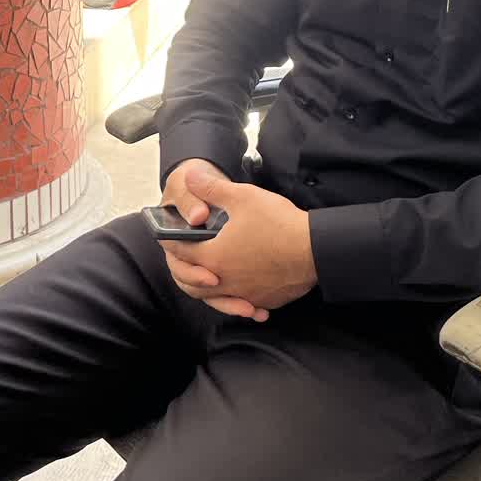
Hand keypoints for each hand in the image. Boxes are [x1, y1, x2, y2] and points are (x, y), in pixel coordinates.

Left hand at [159, 163, 317, 321]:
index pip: (179, 251)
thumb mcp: (242, 197)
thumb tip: (189, 177)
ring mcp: (245, 294)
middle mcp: (224, 280)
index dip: (169, 240)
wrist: (314, 249)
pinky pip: (242, 303)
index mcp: (214, 256)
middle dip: (182, 270)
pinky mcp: (263, 299)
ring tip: (207, 279)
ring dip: (206, 289)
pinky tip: (242, 292)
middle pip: (190, 282)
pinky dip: (236, 299)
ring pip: (215, 298)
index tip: (165, 234)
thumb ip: (212, 188)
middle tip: (182, 259)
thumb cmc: (278, 223)